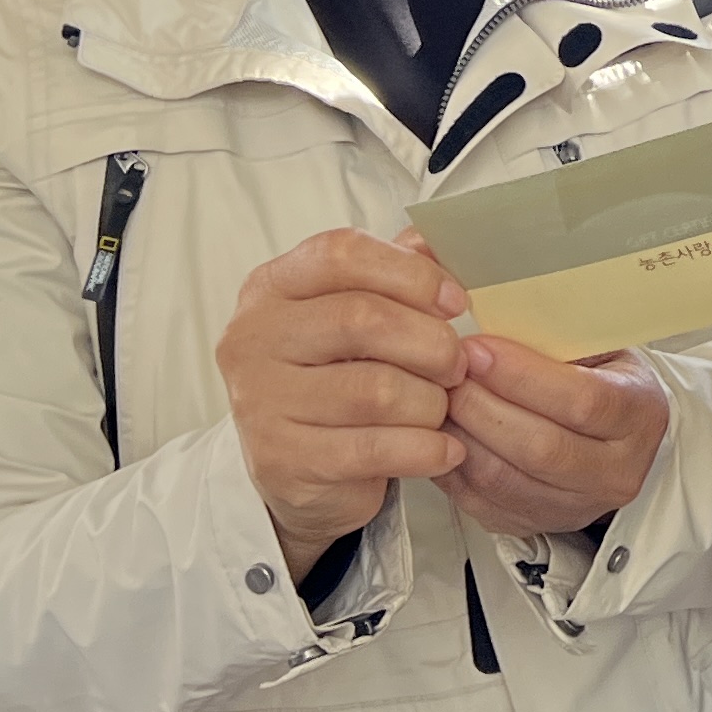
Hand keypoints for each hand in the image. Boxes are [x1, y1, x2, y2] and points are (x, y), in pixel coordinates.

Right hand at [213, 231, 471, 575]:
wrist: (295, 467)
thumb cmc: (333, 376)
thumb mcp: (353, 314)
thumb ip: (394, 273)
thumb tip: (441, 244)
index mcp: (272, 287)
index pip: (342, 254)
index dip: (410, 273)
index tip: (454, 302)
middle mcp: (254, 338)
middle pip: (361, 319)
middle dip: (430, 342)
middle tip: (457, 364)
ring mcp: (262, 402)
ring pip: (376, 390)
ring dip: (429, 401)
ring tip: (441, 409)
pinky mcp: (284, 460)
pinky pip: (375, 449)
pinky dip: (425, 449)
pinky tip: (443, 449)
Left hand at [438, 333, 670, 538]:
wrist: (618, 438)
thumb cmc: (603, 381)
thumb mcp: (599, 346)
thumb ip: (554, 336)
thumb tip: (491, 318)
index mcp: (639, 416)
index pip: (581, 401)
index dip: (522, 376)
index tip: (478, 350)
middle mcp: (615, 472)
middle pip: (539, 448)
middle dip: (481, 405)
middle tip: (448, 372)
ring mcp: (575, 507)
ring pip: (502, 480)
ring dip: (460, 435)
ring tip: (440, 398)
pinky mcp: (533, 524)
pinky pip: (480, 500)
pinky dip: (452, 464)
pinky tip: (443, 432)